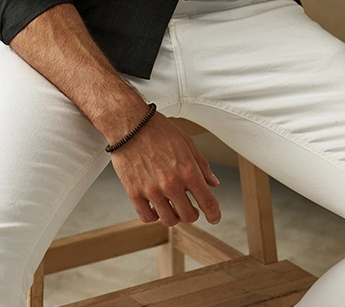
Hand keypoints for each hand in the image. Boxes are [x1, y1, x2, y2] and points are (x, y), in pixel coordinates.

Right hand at [110, 112, 221, 227]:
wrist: (130, 123)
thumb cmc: (158, 130)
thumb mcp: (186, 142)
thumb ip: (202, 165)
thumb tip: (213, 182)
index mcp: (187, 170)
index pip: (207, 201)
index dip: (214, 214)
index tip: (214, 217)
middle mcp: (171, 183)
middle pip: (188, 216)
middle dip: (193, 213)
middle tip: (190, 207)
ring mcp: (152, 190)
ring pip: (169, 220)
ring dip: (174, 216)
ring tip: (172, 206)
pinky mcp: (134, 193)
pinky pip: (147, 217)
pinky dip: (154, 215)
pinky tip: (155, 206)